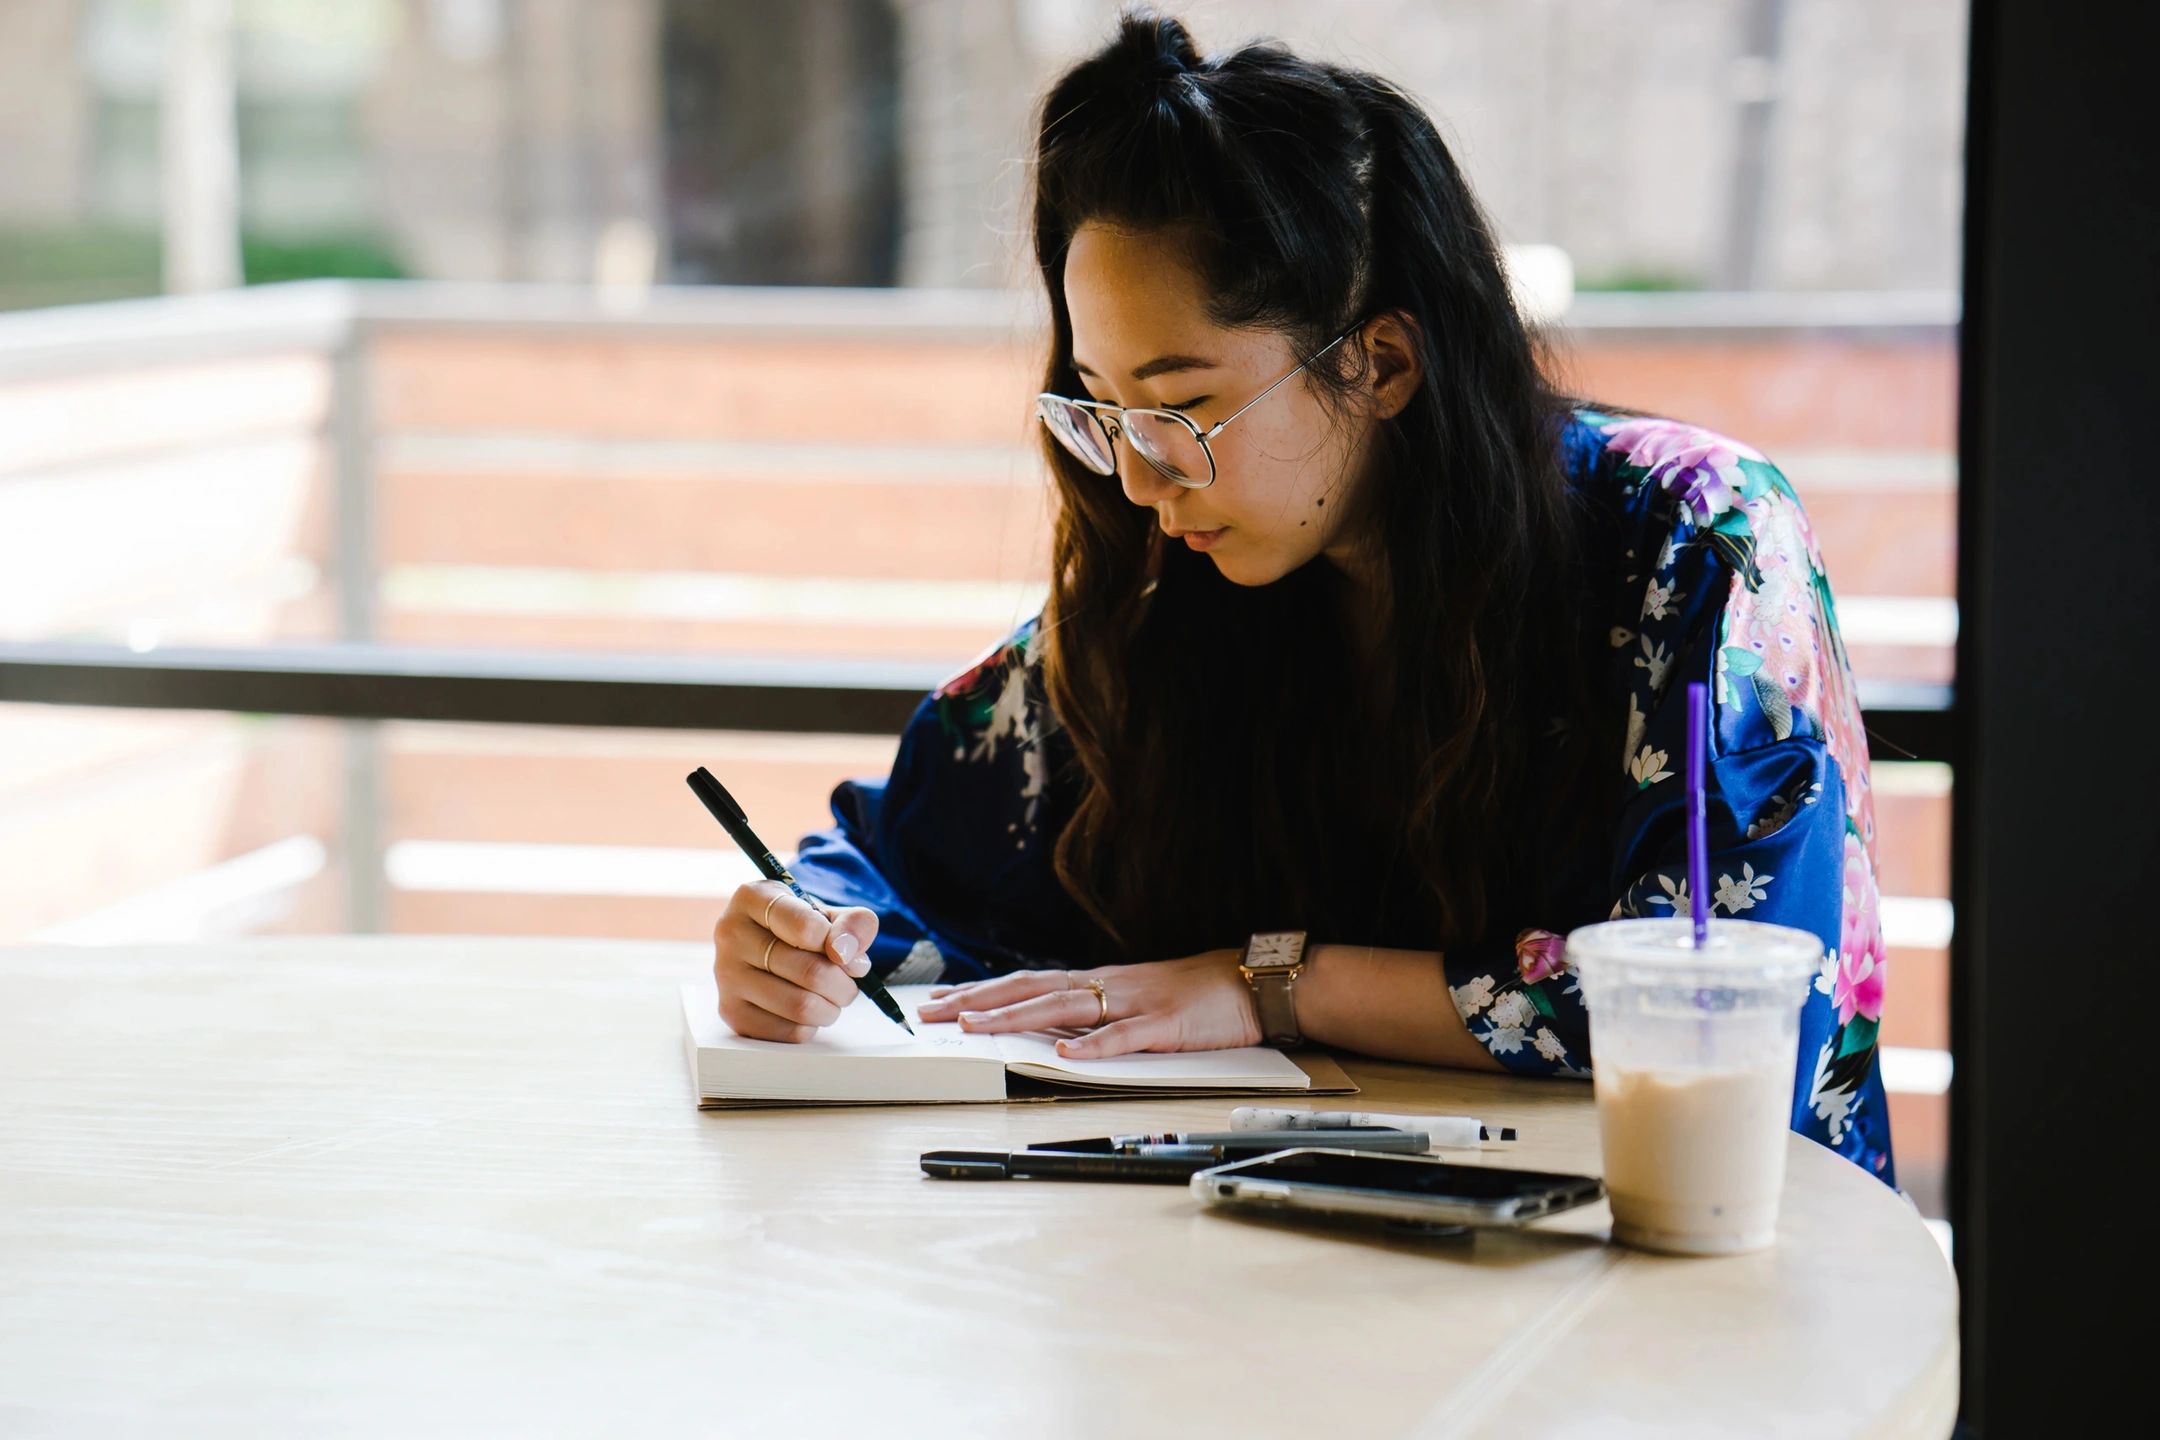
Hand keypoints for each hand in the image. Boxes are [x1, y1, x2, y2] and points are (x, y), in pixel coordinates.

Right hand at [712, 880, 878, 1042]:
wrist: (765, 946)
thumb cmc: (799, 927)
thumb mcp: (829, 912)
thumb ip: (853, 923)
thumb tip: (847, 953)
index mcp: (752, 898)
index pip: (806, 928)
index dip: (839, 945)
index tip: (846, 951)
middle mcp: (730, 934)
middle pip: (809, 973)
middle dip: (843, 983)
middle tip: (848, 980)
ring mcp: (726, 975)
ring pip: (800, 1006)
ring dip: (831, 1007)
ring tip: (833, 997)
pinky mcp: (730, 1011)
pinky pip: (789, 1031)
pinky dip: (811, 1025)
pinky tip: (807, 1010)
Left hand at [915, 949, 1259, 1058]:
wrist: (1251, 982)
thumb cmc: (1195, 994)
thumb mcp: (1136, 998)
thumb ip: (1097, 1011)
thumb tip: (1053, 1029)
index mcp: (1098, 982)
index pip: (1027, 983)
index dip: (981, 992)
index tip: (940, 1003)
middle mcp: (1106, 986)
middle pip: (1030, 990)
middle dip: (976, 1002)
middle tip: (930, 1015)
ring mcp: (1133, 1004)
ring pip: (1062, 1008)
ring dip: (1013, 1017)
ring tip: (972, 1027)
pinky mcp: (1163, 1025)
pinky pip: (1123, 1037)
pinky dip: (1092, 1046)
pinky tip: (1064, 1054)